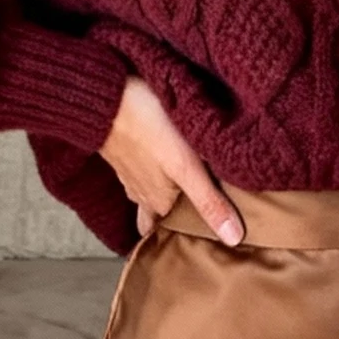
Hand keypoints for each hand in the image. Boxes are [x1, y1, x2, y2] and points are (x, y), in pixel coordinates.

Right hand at [99, 76, 242, 243]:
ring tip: (186, 199)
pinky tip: (163, 165)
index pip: (174, 233)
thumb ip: (209, 203)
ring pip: (152, 196)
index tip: (206, 243)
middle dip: (178, 222)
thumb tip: (233, 239)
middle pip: (163, 217)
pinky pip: (143, 172)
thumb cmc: (148, 126)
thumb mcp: (186, 168)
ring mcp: (132, 174)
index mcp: (159, 204)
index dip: (190, 237)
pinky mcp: (128, 153)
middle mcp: (143, 195)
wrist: (105, 96)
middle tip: (199, 225)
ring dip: (166, 200)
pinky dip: (154, 175)